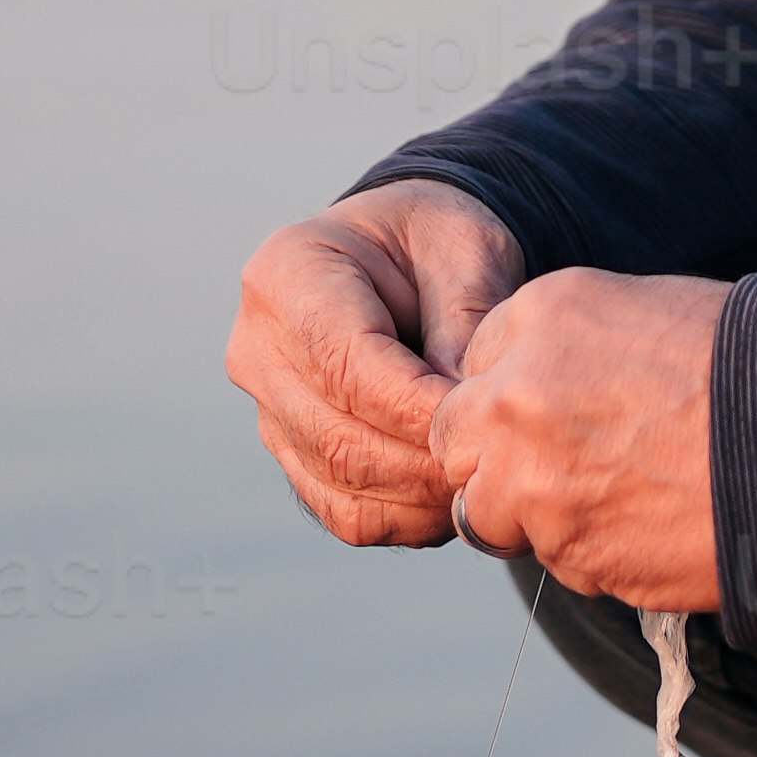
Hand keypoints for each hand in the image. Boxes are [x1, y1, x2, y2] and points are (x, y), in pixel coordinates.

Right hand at [223, 185, 525, 549]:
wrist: (402, 254)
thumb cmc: (434, 240)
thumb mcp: (465, 249)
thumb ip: (465, 323)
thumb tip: (465, 413)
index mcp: (286, 276)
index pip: (344, 366)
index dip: (415, 408)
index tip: (482, 423)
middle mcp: (258, 349)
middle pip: (336, 435)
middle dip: (424, 460)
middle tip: (498, 462)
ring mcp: (268, 409)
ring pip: (340, 482)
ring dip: (420, 495)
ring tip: (484, 475)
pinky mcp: (294, 454)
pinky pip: (344, 510)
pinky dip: (406, 515)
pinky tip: (453, 492)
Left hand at [437, 268, 726, 617]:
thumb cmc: (751, 365)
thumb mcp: (647, 314)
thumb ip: (569, 350)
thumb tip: (540, 394)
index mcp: (540, 317)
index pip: (475, 368)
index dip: (510, 400)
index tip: (549, 416)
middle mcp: (515, 397)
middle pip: (458, 445)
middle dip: (496, 461)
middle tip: (562, 468)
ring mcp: (533, 484)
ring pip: (492, 515)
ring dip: (538, 516)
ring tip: (626, 497)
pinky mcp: (569, 554)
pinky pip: (557, 561)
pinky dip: (594, 553)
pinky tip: (655, 524)